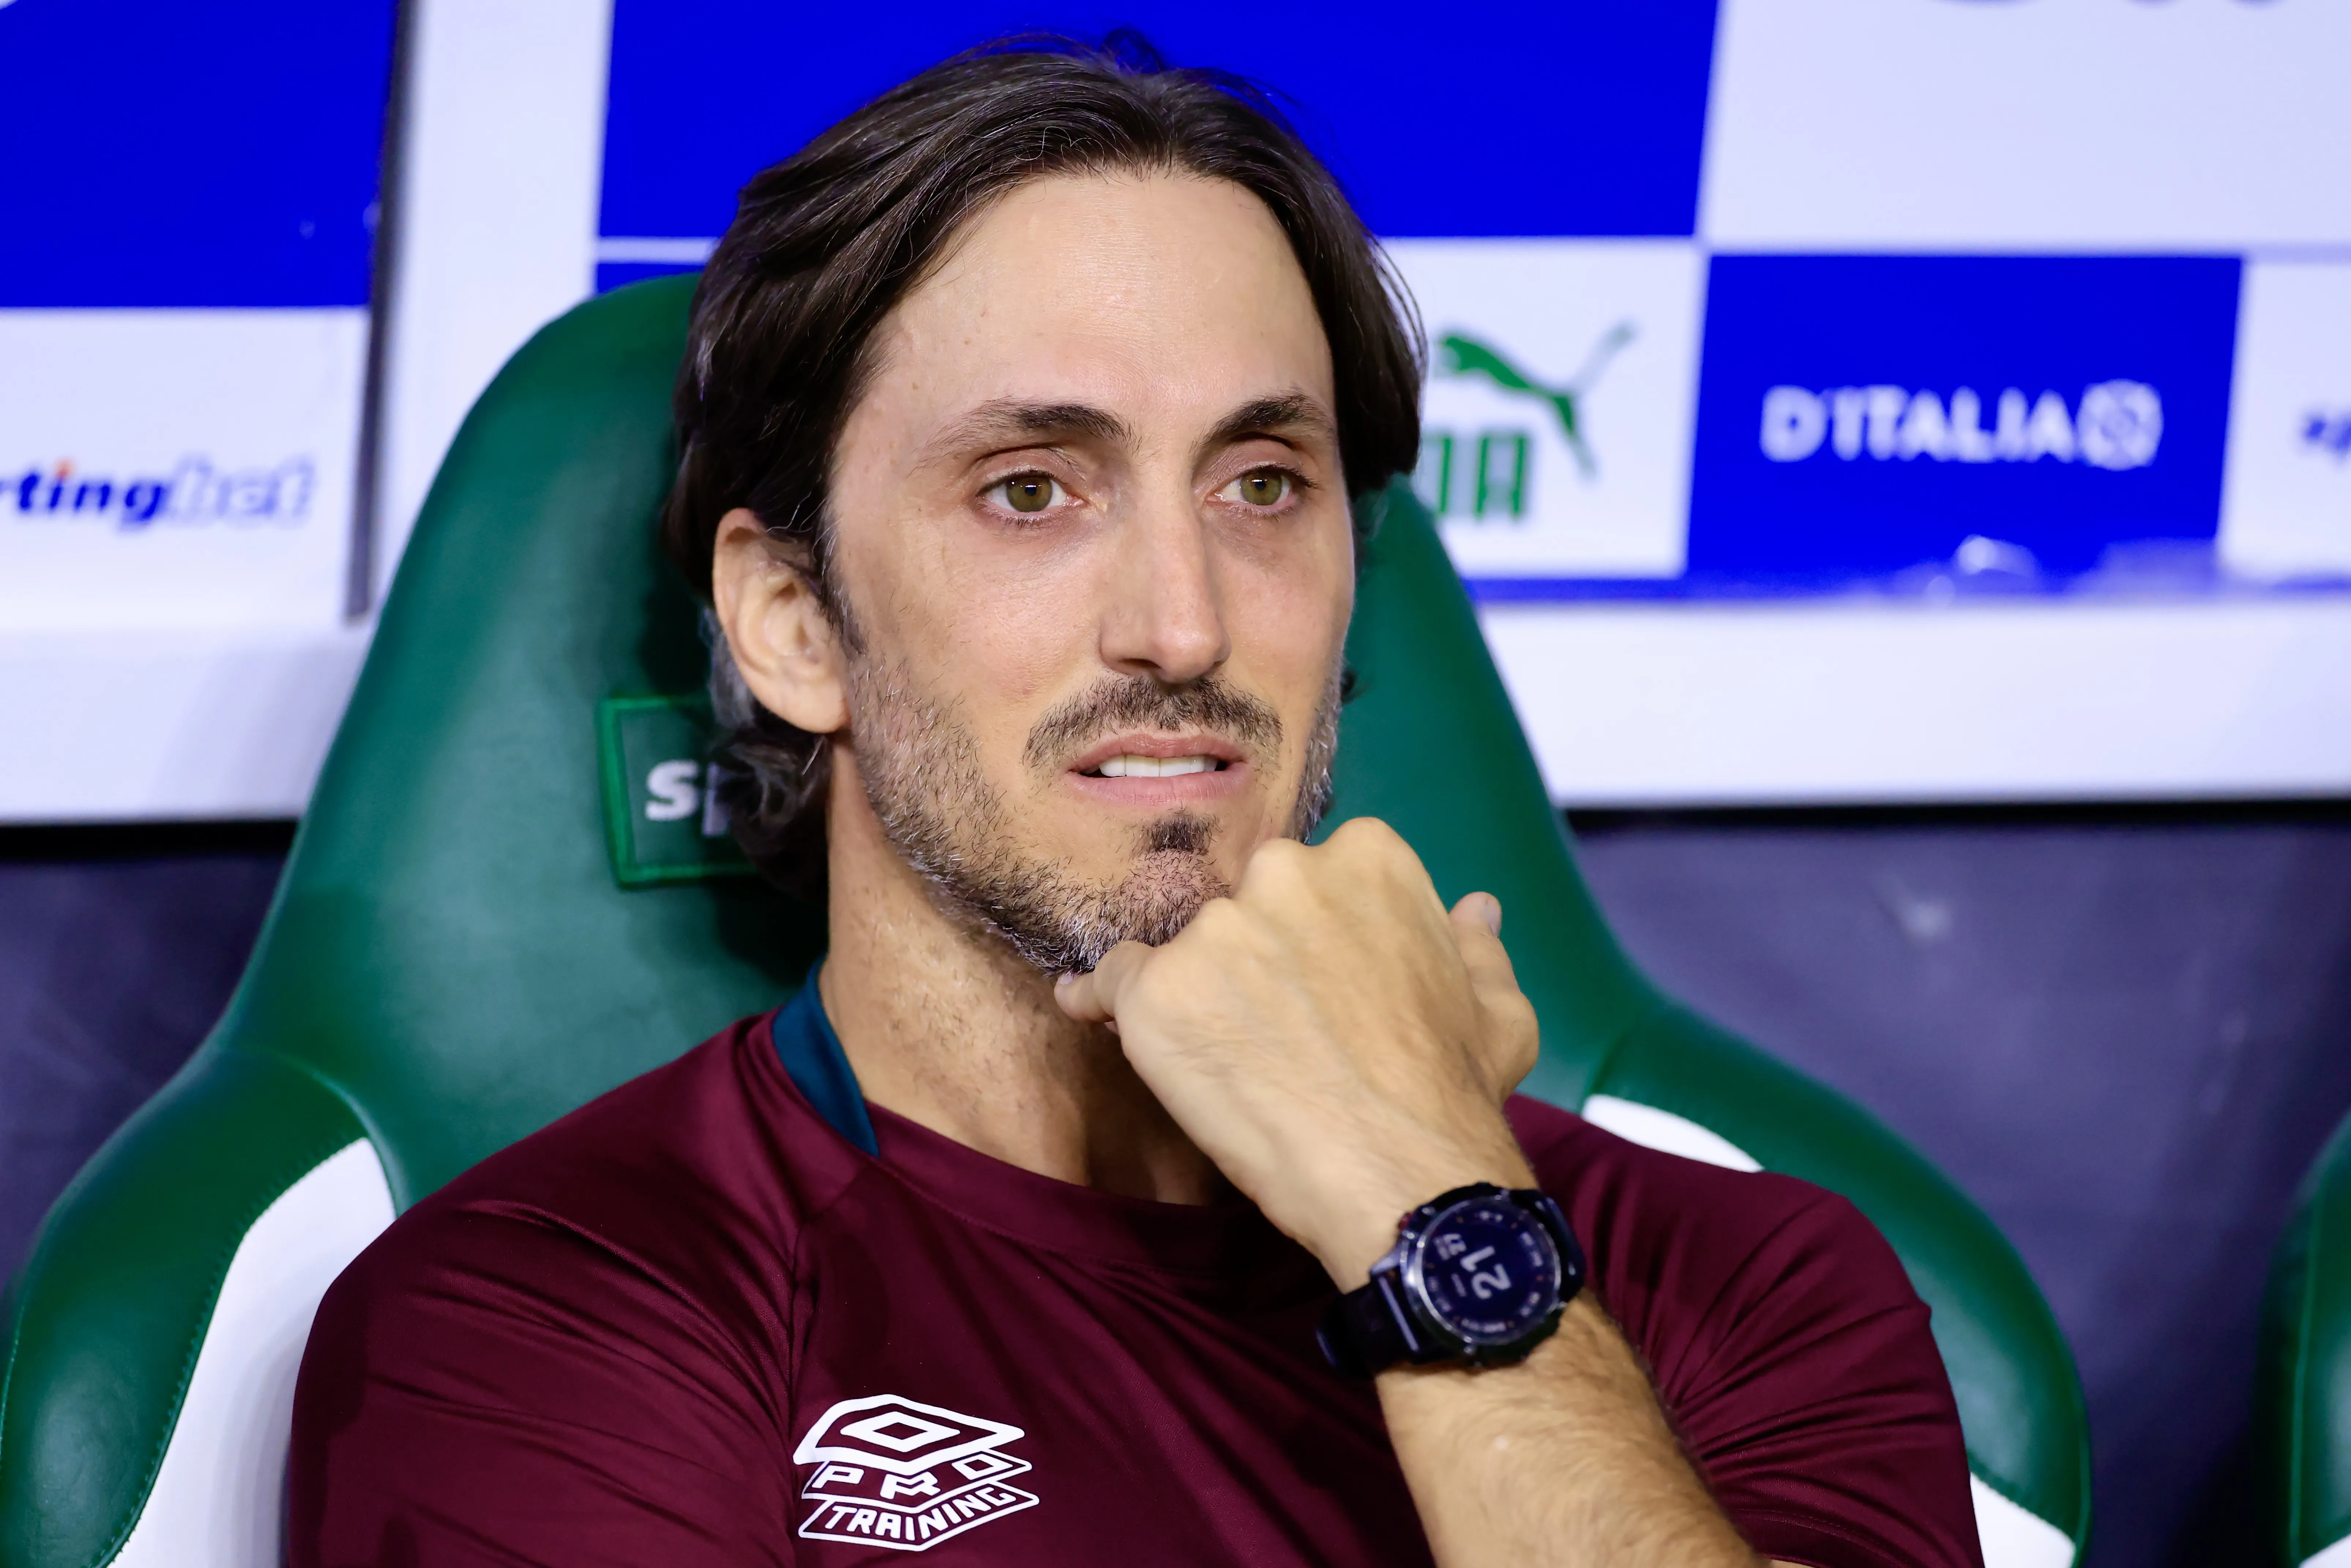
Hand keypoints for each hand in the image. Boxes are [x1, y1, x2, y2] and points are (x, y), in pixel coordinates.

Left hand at [1055, 817, 1540, 1286]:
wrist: (1403, 1178)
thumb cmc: (1453, 1094)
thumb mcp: (1498, 1008)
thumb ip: (1475, 946)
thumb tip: (1475, 907)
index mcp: (1366, 859)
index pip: (1310, 880)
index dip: (1309, 939)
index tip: (1318, 989)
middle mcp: (1285, 873)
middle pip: (1242, 907)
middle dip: (1249, 959)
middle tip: (1275, 1033)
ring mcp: (1216, 930)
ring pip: (1183, 953)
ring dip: (1194, 997)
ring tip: (1228, 1065)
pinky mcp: (1157, 992)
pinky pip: (1108, 984)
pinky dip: (1099, 1002)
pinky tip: (1092, 1015)